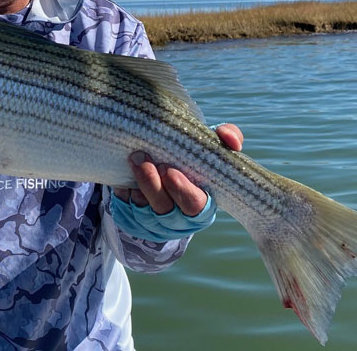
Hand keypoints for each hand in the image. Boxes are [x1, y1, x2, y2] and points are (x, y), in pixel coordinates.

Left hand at [114, 123, 242, 215]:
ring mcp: (154, 218)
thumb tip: (232, 141)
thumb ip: (226, 139)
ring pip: (143, 208)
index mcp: (202, 202)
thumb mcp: (211, 147)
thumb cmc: (194, 157)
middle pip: (165, 208)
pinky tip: (123, 174)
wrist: (165, 162)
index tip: (171, 171)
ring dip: (138, 184)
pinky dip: (124, 190)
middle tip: (146, 161)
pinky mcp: (132, 215)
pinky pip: (125, 206)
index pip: (194, 204)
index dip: (182, 191)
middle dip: (154, 186)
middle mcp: (177, 215)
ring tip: (134, 160)